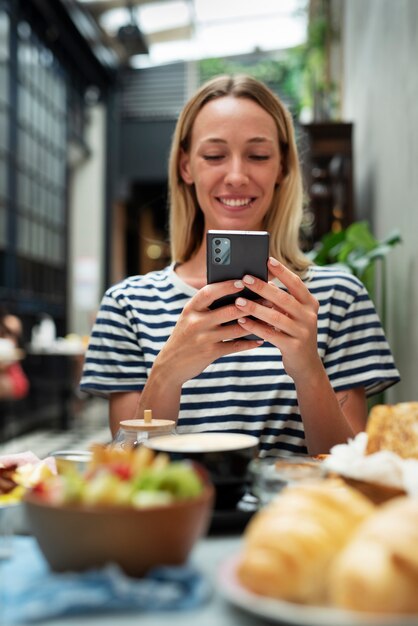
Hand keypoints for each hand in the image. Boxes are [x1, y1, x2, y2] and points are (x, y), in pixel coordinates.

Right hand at [153, 279, 262, 385]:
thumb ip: (206, 306)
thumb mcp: (190, 317)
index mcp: (191, 308)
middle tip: (268, 298)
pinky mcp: (210, 353)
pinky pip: (234, 346)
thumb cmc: (186, 336)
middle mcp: (196, 322)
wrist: (171, 364)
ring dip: (255, 323)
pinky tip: (260, 339)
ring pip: (235, 329)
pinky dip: (249, 343)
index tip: (243, 281)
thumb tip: (235, 292)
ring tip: (270, 318)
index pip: (209, 292)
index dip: (226, 286)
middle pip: (228, 310)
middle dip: (251, 304)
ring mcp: (203, 338)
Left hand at [234, 257, 321, 380]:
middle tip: (245, 278)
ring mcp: (303, 332)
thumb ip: (282, 301)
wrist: (306, 365)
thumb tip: (258, 282)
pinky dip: (255, 327)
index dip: (282, 271)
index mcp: (310, 303)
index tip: (267, 260)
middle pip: (284, 299)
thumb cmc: (294, 334)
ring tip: (238, 301)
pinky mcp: (294, 346)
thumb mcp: (294, 315)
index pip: (296, 283)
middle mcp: (309, 316)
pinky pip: (271, 334)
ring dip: (255, 308)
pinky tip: (241, 321)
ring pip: (276, 317)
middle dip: (263, 287)